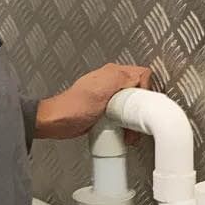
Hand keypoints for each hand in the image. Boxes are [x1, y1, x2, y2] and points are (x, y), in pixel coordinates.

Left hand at [36, 63, 151, 139]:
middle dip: (140, 109)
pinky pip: (124, 116)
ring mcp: (109, 97)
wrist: (57, 122)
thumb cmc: (72, 107)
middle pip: (140, 92)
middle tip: (135, 121)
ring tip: (127, 130)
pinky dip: (125, 126)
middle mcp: (112, 82)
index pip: (143, 76)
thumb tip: (141, 77)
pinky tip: (120, 131)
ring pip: (133, 105)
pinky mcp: (106, 110)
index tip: (143, 106)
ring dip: (133, 120)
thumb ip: (122, 79)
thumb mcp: (101, 89)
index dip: (147, 92)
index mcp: (113, 73)